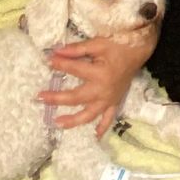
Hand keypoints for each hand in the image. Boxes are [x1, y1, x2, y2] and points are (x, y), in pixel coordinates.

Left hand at [38, 27, 157, 137]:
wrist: (139, 51)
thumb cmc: (118, 46)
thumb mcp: (97, 44)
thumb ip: (77, 49)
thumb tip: (57, 52)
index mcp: (99, 73)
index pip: (74, 70)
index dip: (60, 64)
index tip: (49, 61)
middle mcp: (103, 90)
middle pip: (76, 97)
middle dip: (57, 98)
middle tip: (40, 97)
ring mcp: (109, 99)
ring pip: (89, 114)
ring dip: (73, 120)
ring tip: (57, 122)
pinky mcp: (114, 102)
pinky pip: (108, 118)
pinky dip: (102, 128)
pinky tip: (95, 136)